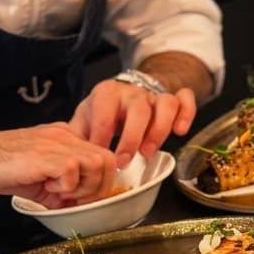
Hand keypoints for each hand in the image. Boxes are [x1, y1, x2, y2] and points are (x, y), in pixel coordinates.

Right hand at [0, 122, 116, 208]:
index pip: (101, 157)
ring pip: (99, 163)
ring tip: (59, 194)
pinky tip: (46, 189)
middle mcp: (64, 135)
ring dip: (84, 187)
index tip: (77, 199)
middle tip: (72, 200)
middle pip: (107, 160)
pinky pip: (74, 171)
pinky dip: (65, 187)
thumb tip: (75, 207)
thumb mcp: (36, 178)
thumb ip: (58, 187)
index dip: (96, 183)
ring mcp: (56, 142)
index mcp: (63, 137)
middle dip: (96, 187)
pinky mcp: (45, 154)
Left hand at [69, 78, 197, 166]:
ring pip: (165, 103)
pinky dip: (186, 113)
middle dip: (131, 137)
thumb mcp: (85, 121)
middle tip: (124, 161)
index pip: (105, 110)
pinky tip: (180, 131)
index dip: (102, 135)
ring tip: (148, 152)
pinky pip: (185, 99)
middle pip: (138, 108)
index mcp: (107, 93)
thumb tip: (67, 160)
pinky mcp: (172, 100)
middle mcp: (132, 92)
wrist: (123, 94)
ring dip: (159, 130)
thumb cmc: (103, 112)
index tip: (100, 156)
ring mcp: (154, 95)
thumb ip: (77, 137)